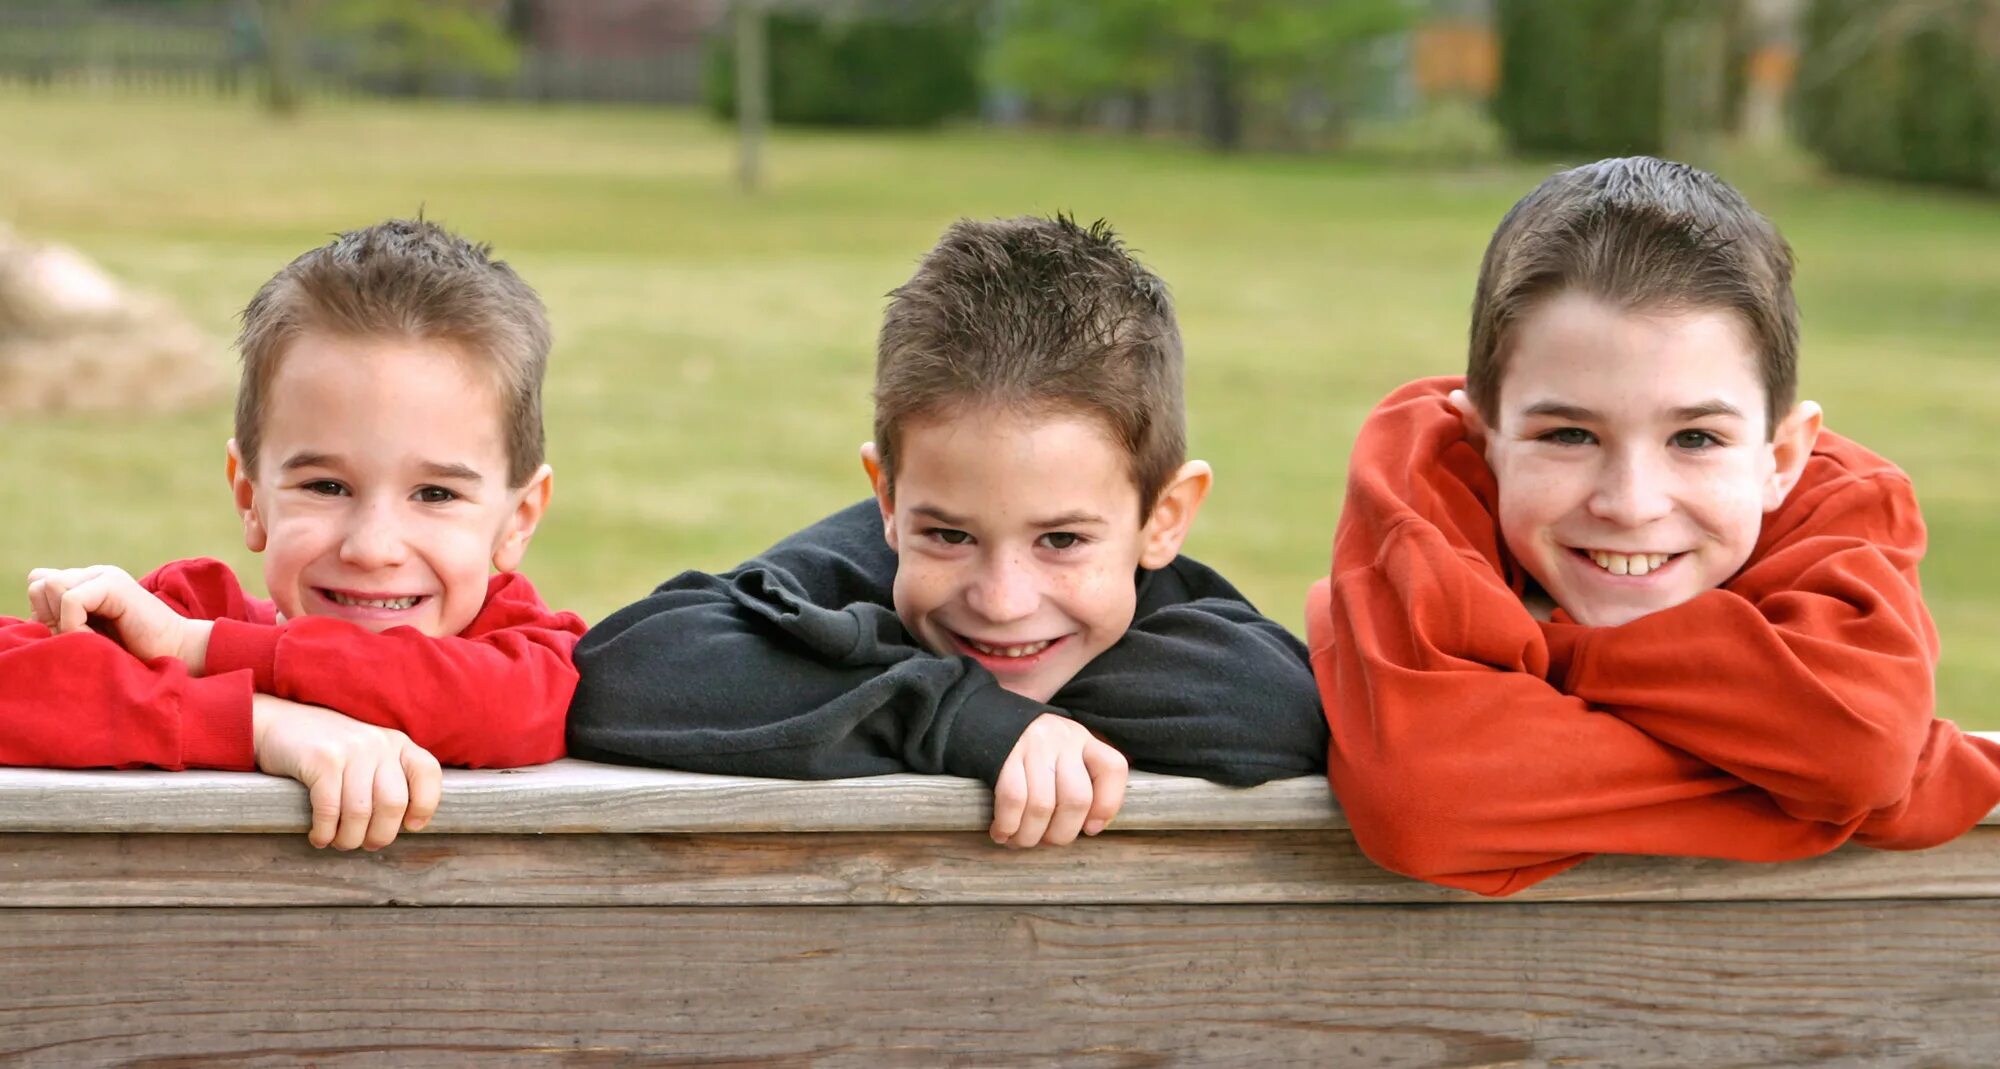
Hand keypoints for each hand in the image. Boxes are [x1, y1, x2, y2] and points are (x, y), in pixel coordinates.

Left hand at [26, 565, 211, 672]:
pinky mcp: (114, 584)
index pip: (39, 583)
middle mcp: (93, 574)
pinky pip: (70, 600)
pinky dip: (75, 625)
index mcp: (87, 584)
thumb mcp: (86, 637)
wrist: (175, 654)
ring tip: (90, 637)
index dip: (43, 614)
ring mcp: (104, 575)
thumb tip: (34, 614)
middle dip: (48, 616)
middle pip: (39, 583)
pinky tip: (97, 638)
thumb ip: (61, 621)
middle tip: (80, 637)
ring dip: (63, 621)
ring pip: (50, 586)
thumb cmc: (132, 653)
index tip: (70, 637)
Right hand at [251, 693, 442, 849]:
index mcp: (397, 743)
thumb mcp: (368, 756)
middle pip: (394, 803)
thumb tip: (403, 826)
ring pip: (360, 812)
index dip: (425, 806)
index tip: (410, 826)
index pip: (428, 774)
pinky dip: (324, 832)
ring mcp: (351, 749)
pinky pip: (330, 809)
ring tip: (339, 842)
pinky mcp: (322, 759)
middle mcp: (379, 743)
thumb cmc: (328, 752)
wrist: (278, 724)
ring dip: (349, 838)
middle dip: (380, 835)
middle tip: (366, 844)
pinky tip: (319, 836)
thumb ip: (388, 779)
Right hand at [989, 713, 1127, 847]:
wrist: (986, 718)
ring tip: (1021, 841)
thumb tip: (1092, 826)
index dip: (1107, 805)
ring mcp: (1034, 745)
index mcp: (1084, 740)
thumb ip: (1083, 782)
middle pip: (1076, 798)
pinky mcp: (1004, 755)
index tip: (1092, 829)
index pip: (1113, 768)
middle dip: (1061, 833)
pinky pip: (1012, 799)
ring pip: (1042, 805)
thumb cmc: (1033, 751)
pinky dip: (1008, 824)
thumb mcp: (1065, 755)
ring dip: (1030, 835)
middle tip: (1047, 841)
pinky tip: (1002, 832)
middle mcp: (1063, 739)